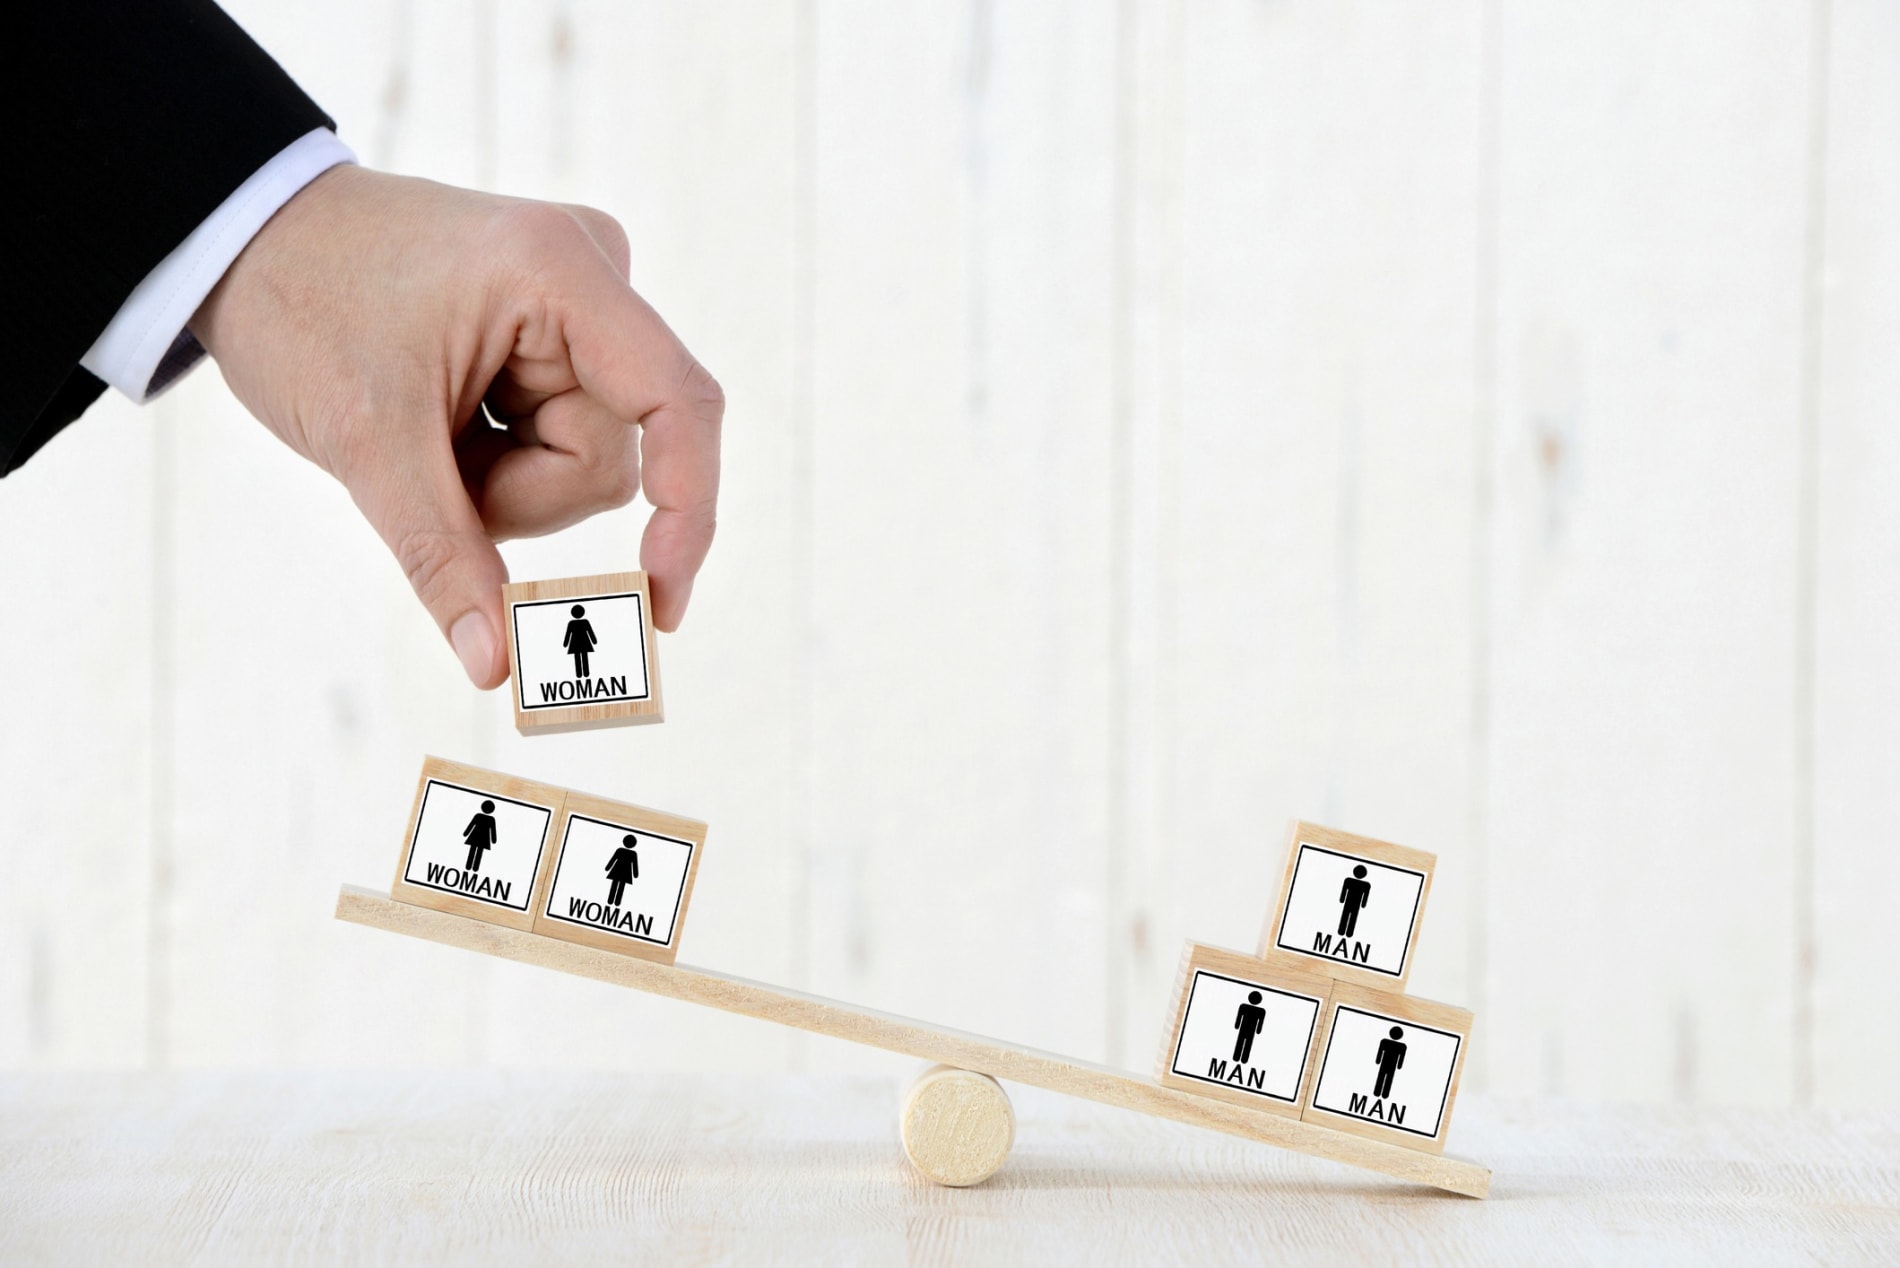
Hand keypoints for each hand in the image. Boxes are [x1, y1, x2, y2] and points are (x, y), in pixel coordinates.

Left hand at [189, 164, 722, 687]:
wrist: (244, 237)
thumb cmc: (300, 304)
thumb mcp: (365, 440)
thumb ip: (441, 554)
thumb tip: (496, 667)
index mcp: (560, 272)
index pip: (676, 402)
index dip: (686, 508)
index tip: (658, 600)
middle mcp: (592, 279)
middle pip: (610, 457)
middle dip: (519, 493)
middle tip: (425, 464)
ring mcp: (581, 307)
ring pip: (584, 464)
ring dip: (501, 483)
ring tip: (422, 434)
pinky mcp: (562, 336)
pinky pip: (561, 443)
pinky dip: (496, 461)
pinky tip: (441, 420)